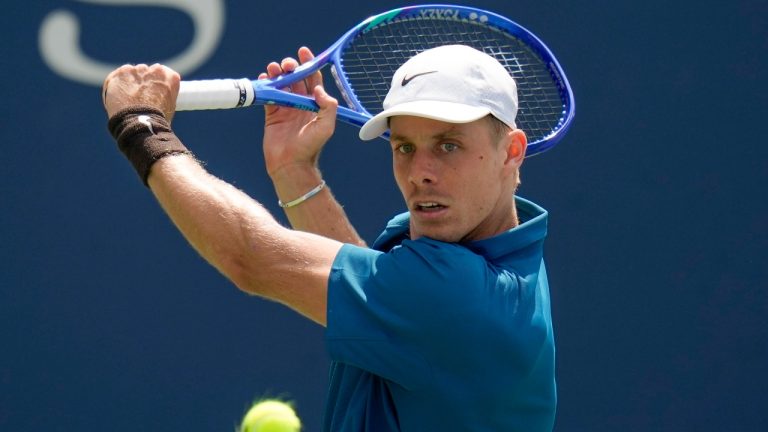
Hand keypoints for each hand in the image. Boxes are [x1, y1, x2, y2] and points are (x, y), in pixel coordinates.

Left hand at [102, 63, 180, 121]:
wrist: (139, 124)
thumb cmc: (156, 121)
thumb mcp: (169, 107)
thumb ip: (164, 95)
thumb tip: (158, 97)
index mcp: (170, 77)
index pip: (164, 74)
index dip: (157, 84)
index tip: (154, 93)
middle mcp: (154, 70)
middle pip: (146, 72)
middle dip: (142, 82)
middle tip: (139, 98)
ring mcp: (136, 71)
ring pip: (131, 74)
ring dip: (129, 83)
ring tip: (127, 101)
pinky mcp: (119, 74)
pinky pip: (116, 77)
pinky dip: (115, 86)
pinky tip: (117, 99)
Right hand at [260, 47, 337, 178]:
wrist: (290, 164)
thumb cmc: (311, 148)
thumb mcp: (326, 126)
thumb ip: (328, 106)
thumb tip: (318, 88)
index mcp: (315, 105)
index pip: (313, 80)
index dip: (309, 64)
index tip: (303, 52)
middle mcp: (300, 105)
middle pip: (296, 79)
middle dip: (291, 67)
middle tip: (286, 64)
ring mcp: (285, 109)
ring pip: (281, 85)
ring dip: (277, 74)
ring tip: (273, 68)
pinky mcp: (271, 115)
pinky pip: (268, 96)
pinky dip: (265, 86)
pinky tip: (264, 79)